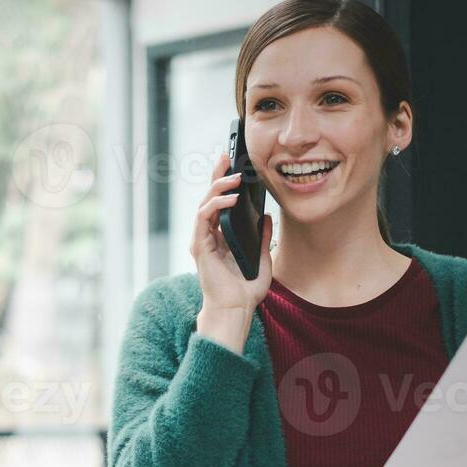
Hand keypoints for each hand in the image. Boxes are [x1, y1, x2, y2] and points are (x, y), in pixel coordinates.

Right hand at [192, 151, 274, 312]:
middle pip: (209, 198)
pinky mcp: (199, 246)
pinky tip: (232, 198)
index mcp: (220, 237)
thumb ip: (262, 238)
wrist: (235, 310)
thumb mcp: (262, 259)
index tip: (233, 163)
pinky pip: (205, 217)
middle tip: (228, 157)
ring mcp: (202, 240)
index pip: (219, 203)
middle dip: (217, 175)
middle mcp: (208, 236)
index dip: (224, 182)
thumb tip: (266, 217)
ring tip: (235, 176)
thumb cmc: (245, 291)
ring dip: (218, 187)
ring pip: (205, 203)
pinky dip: (217, 205)